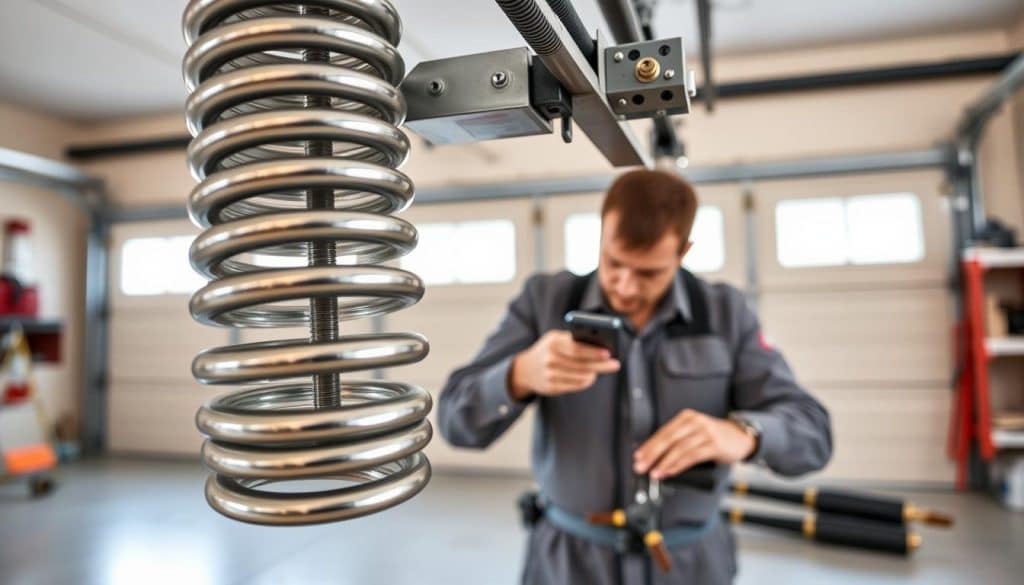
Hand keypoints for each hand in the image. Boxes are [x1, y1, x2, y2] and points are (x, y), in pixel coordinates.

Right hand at [508, 331, 619, 399]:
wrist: (525, 369)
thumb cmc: (549, 349)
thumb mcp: (556, 338)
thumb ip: (574, 340)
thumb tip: (600, 348)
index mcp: (552, 342)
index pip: (576, 348)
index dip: (593, 352)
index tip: (608, 353)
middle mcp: (550, 359)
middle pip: (582, 364)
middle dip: (601, 365)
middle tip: (615, 364)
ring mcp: (550, 375)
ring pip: (581, 376)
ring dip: (594, 373)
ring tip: (605, 368)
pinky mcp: (551, 387)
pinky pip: (575, 385)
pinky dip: (586, 381)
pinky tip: (591, 376)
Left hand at [633, 410, 756, 479]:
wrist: (741, 437)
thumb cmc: (714, 437)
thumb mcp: (694, 432)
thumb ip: (677, 441)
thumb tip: (653, 457)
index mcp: (686, 417)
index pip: (663, 432)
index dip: (649, 445)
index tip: (638, 457)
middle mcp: (695, 422)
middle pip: (668, 439)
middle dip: (652, 454)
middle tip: (641, 466)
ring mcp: (705, 432)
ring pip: (679, 448)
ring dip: (664, 463)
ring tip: (654, 473)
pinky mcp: (714, 444)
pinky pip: (692, 456)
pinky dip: (679, 465)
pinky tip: (670, 471)